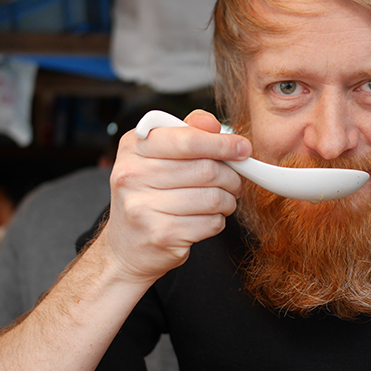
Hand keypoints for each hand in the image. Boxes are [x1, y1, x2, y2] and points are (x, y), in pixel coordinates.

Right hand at [100, 109, 251, 284]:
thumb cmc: (148, 196)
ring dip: (227, 200)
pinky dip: (217, 220)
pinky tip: (206, 219)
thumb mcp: (157, 157)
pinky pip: (210, 223)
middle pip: (206, 170)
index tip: (243, 148)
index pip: (187, 139)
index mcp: (133, 147)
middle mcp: (132, 176)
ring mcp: (144, 208)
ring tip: (222, 201)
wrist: (127, 247)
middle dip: (231, 176)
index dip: (222, 144)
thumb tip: (212, 124)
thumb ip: (185, 134)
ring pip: (212, 198)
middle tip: (235, 182)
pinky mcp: (162, 235)